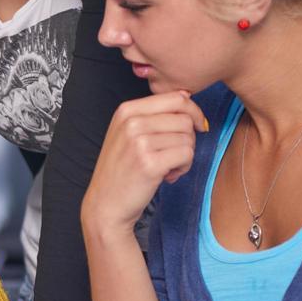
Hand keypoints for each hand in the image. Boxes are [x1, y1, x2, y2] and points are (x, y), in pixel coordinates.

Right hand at [83, 91, 206, 234]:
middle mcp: (131, 122)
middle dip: (188, 137)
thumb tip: (187, 96)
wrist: (105, 204)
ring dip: (185, 155)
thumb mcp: (128, 133)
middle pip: (185, 118)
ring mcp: (139, 142)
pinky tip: (168, 175)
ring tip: (168, 167)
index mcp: (126, 110)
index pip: (176, 97)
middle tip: (174, 154)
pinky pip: (186, 155)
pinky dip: (183, 167)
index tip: (195, 127)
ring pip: (188, 138)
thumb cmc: (121, 170)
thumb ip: (153, 115)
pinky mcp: (150, 163)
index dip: (193, 112)